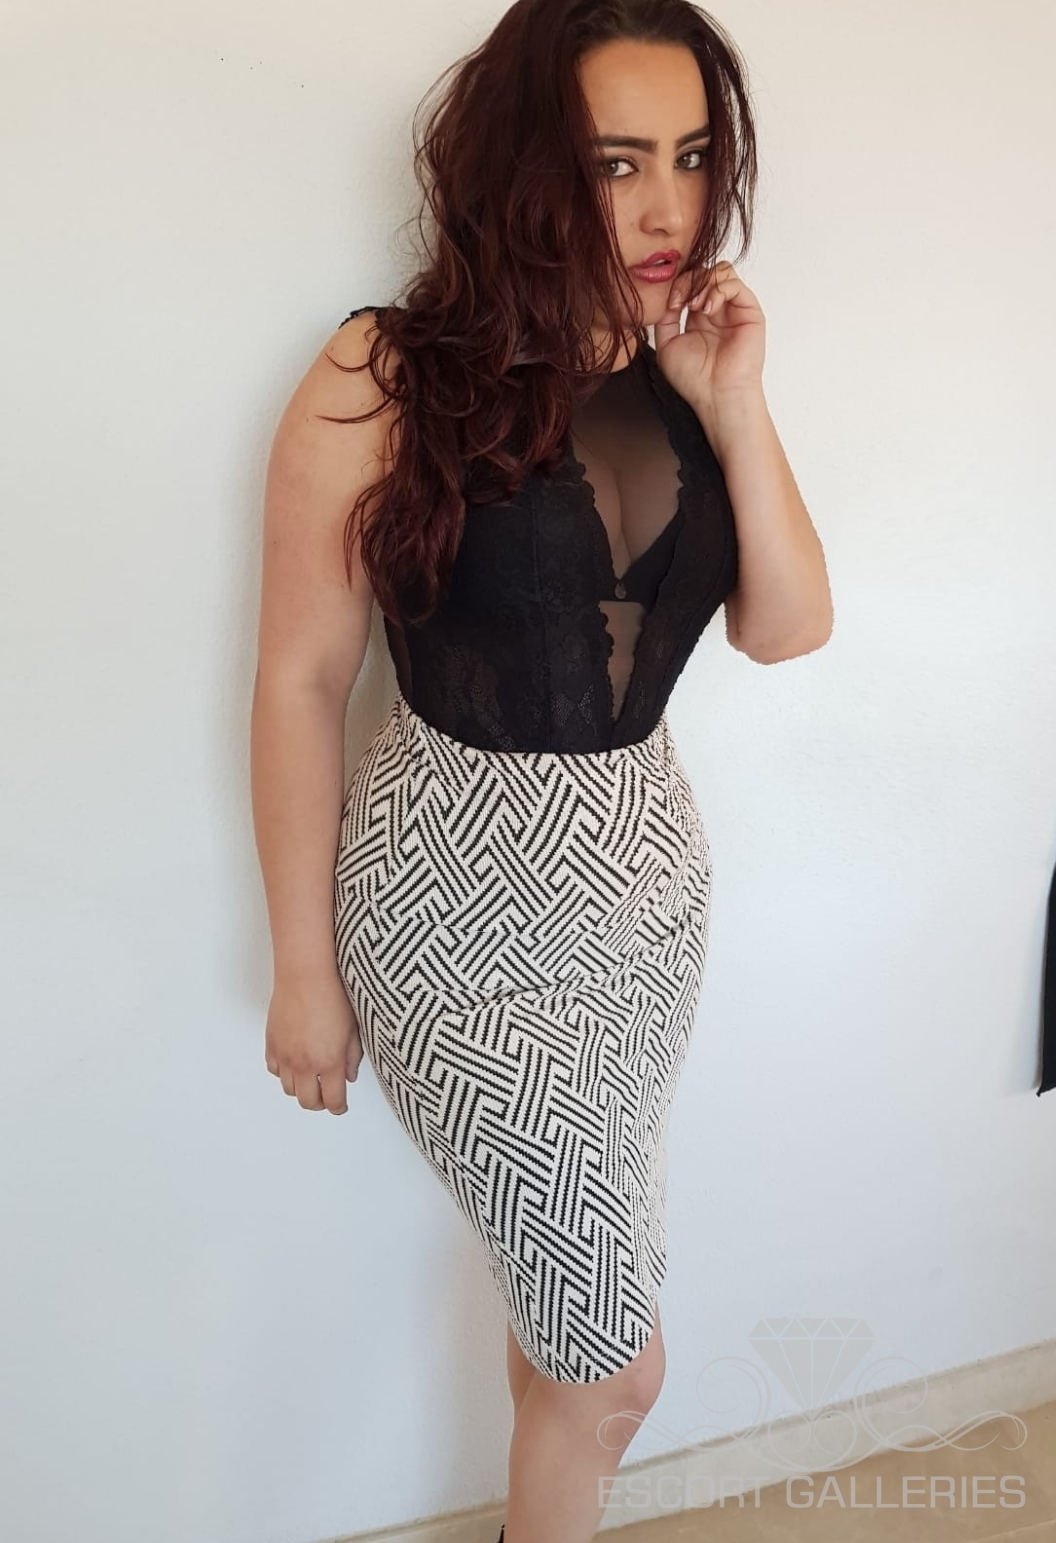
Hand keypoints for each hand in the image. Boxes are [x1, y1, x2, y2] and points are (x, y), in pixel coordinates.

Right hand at [265, 970, 364, 1113]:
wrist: (306, 974)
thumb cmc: (333, 994)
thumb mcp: (353, 1028)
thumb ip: (352, 1057)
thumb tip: (349, 1077)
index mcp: (329, 1061)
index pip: (332, 1101)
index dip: (339, 1107)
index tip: (341, 1105)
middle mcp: (305, 1063)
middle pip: (308, 1102)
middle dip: (319, 1103)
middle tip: (327, 1095)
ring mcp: (285, 1055)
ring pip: (289, 1089)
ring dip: (301, 1088)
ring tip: (312, 1078)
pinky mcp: (271, 1044)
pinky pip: (274, 1070)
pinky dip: (284, 1072)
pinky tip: (294, 1063)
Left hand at [652, 260, 765, 411]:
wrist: (716, 395)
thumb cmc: (694, 379)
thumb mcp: (667, 344)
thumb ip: (665, 318)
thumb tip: (667, 296)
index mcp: (698, 318)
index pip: (689, 283)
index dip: (677, 285)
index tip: (669, 303)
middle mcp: (718, 311)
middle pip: (704, 273)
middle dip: (688, 281)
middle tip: (680, 301)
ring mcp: (734, 310)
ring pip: (720, 272)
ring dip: (703, 284)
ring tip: (696, 307)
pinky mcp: (749, 311)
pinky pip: (734, 283)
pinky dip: (717, 289)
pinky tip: (708, 310)